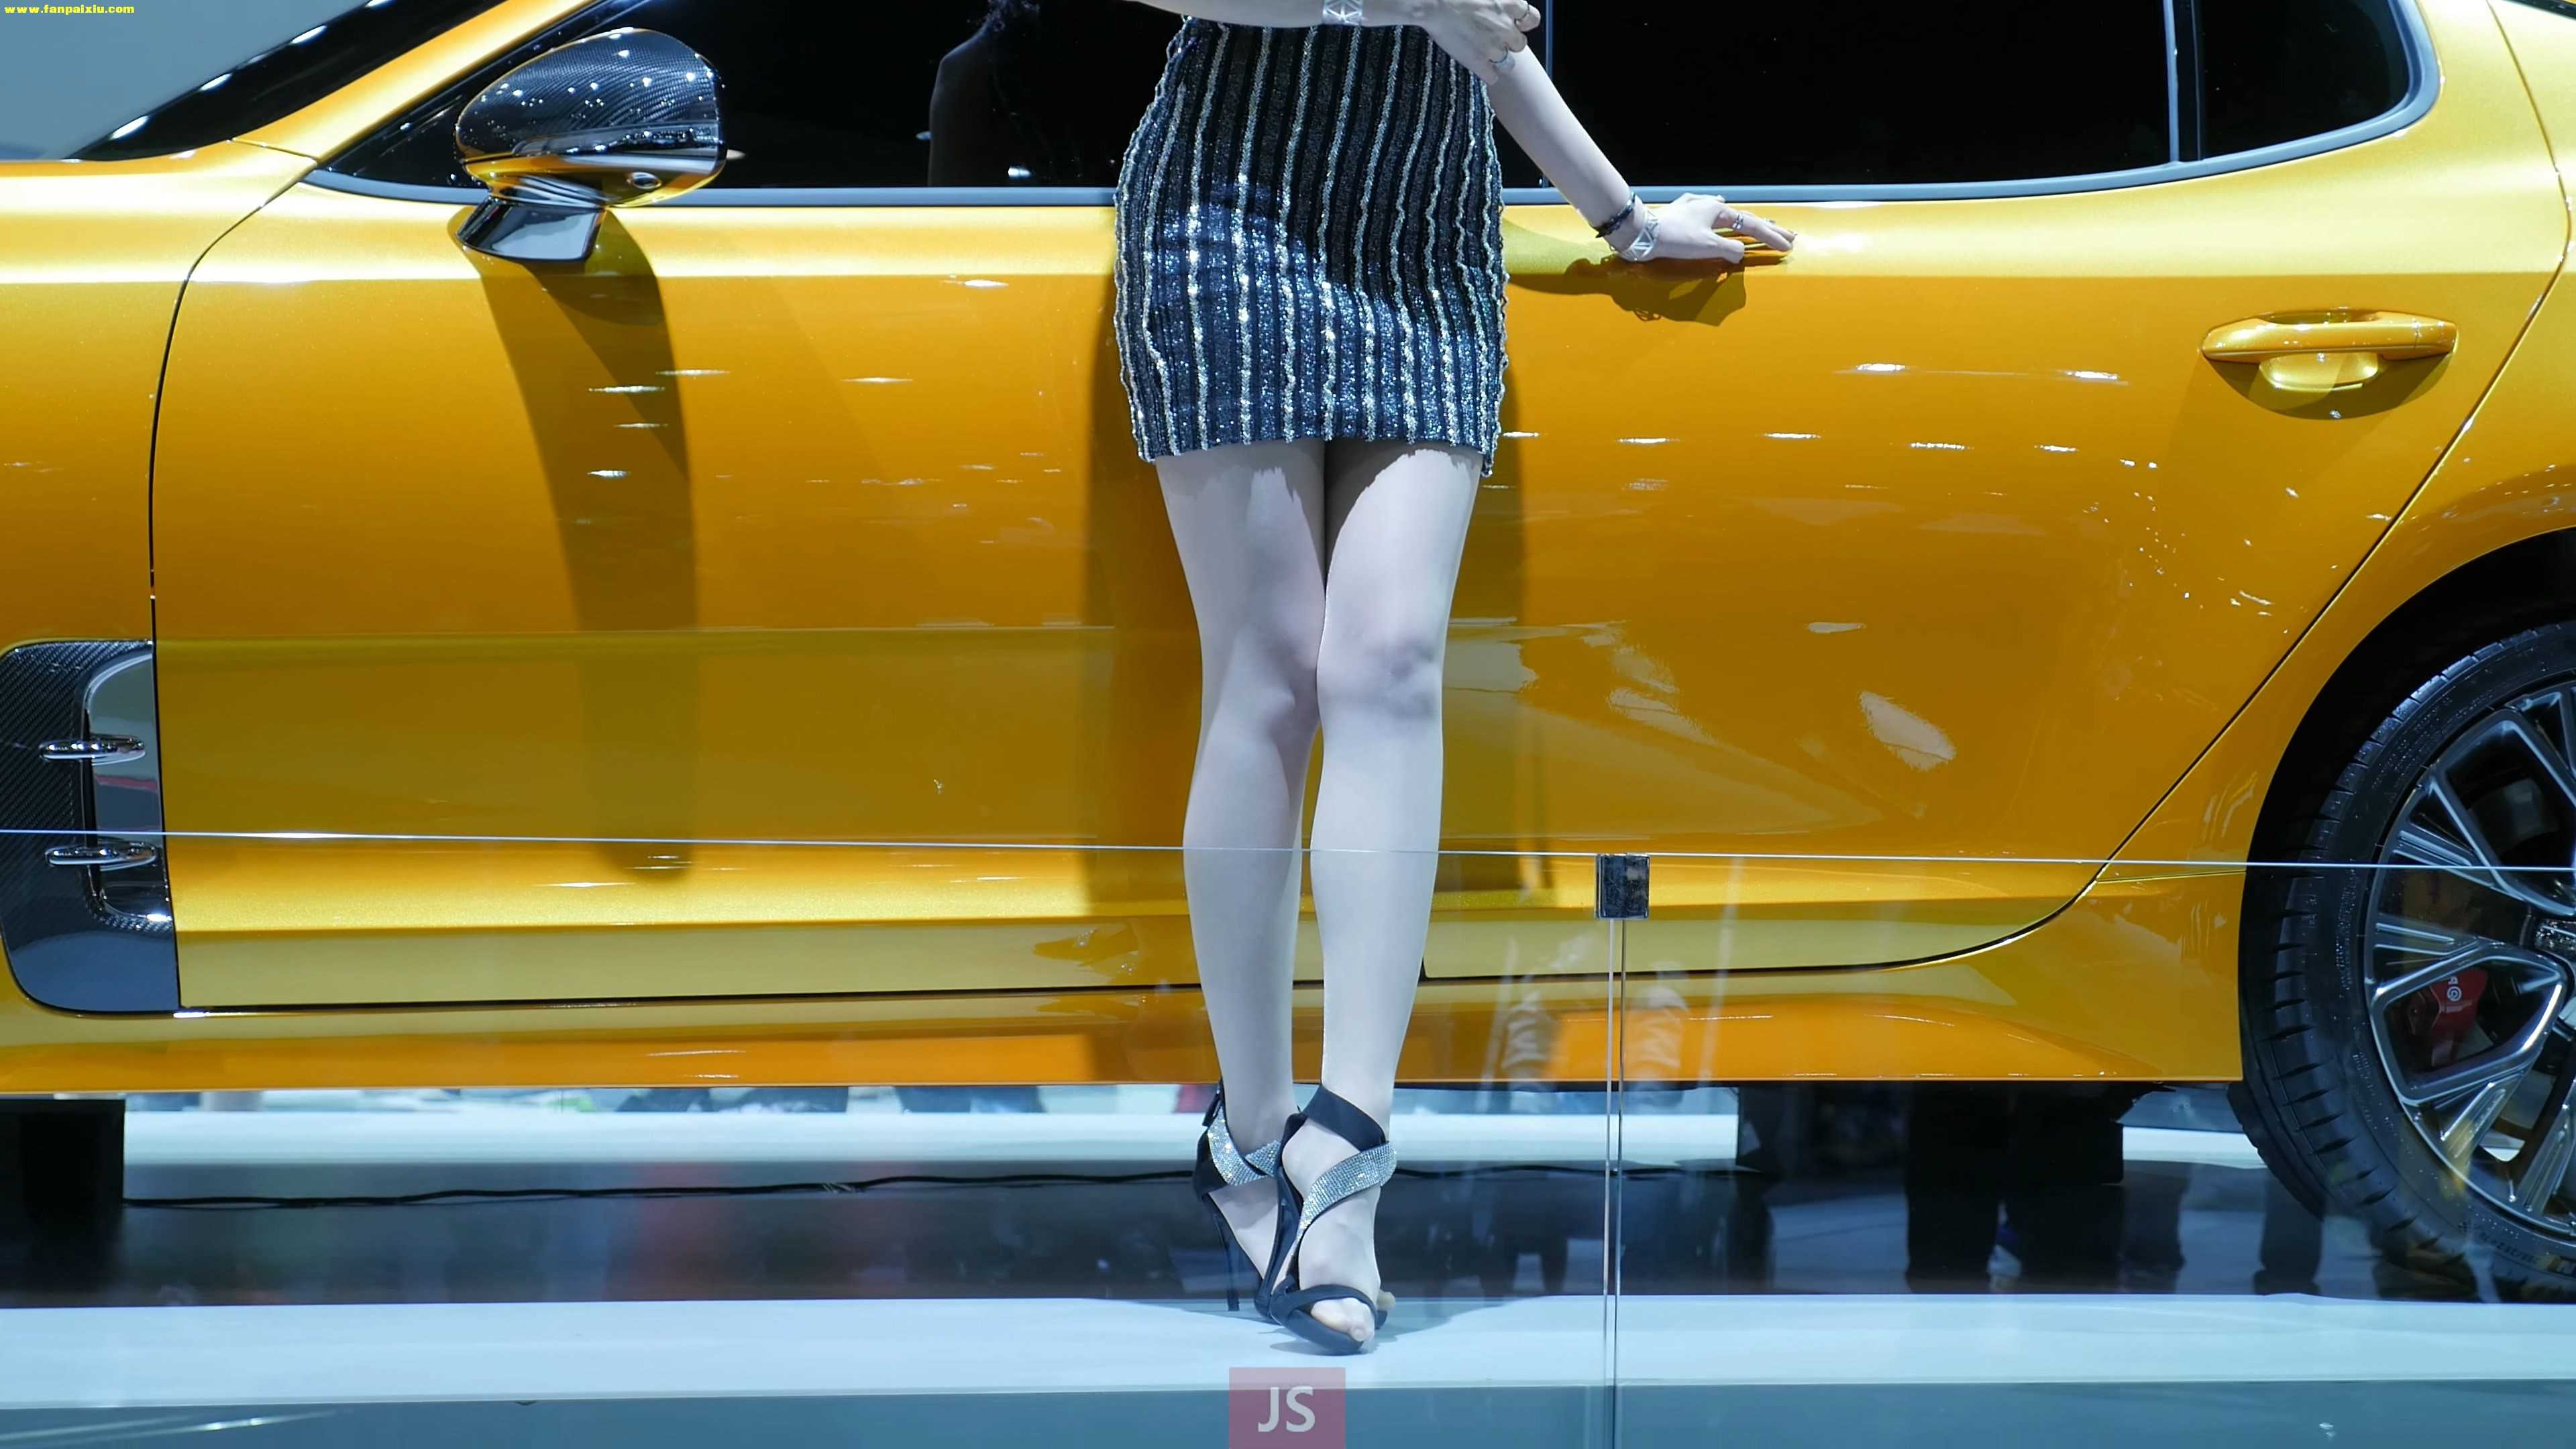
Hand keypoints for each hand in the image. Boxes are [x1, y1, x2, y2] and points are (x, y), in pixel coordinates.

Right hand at [1394, 0, 1539, 70]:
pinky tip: (1476, 64)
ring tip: (1483, 52)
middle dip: (1509, 43)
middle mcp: (1506, 27)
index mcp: (1510, 4)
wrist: (1434, 4)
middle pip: (1520, 44)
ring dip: (1498, 59)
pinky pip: (1492, 77)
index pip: (1532, 19)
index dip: (1523, 24)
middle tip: (1493, 39)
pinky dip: (1486, 73)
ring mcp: (1494, 46)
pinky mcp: (1479, 62)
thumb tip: (1494, 7)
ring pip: (1508, 63)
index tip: (1515, 24)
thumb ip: (1497, 1)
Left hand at [1619, 192, 1798, 263]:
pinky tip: (1717, 204)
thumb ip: (1728, 249)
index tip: (1787, 246)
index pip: (1751, 226)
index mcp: (1717, 212)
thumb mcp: (1706, 246)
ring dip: (1745, 220)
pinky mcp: (1680, 213)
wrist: (1640, 232)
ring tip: (1762, 222)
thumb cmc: (1674, 238)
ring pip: (1726, 213)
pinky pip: (1705, 208)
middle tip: (1789, 234)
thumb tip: (1740, 252)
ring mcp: (1694, 207)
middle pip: (1743, 218)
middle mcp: (1708, 205)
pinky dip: (1716, 210)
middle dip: (1767, 228)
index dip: (1770, 237)